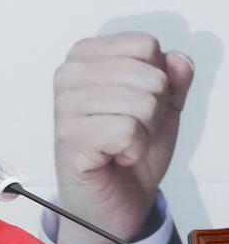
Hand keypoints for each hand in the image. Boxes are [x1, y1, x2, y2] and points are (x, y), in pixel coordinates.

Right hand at [52, 32, 193, 243]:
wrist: (116, 198)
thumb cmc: (129, 148)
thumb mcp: (162, 107)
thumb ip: (174, 78)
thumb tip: (178, 60)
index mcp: (86, 57)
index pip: (145, 45)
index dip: (158, 78)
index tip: (137, 104)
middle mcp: (69, 74)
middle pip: (150, 76)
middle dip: (155, 111)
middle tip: (131, 129)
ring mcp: (65, 105)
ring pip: (142, 103)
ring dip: (144, 134)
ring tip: (122, 143)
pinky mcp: (70, 137)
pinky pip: (128, 130)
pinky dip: (134, 150)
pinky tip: (115, 155)